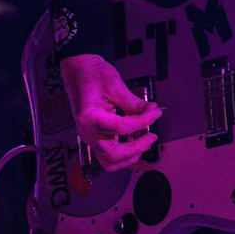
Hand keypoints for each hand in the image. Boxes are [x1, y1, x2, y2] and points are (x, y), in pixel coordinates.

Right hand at [60, 54, 162, 173]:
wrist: (78, 71)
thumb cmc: (92, 75)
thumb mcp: (115, 85)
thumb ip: (133, 102)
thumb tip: (152, 111)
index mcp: (89, 117)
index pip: (120, 128)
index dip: (142, 122)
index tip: (155, 113)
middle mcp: (86, 131)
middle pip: (113, 154)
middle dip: (137, 148)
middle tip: (152, 136)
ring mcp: (89, 137)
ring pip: (110, 162)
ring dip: (130, 157)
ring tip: (144, 141)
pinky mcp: (95, 137)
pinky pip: (108, 156)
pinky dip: (124, 154)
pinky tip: (136, 140)